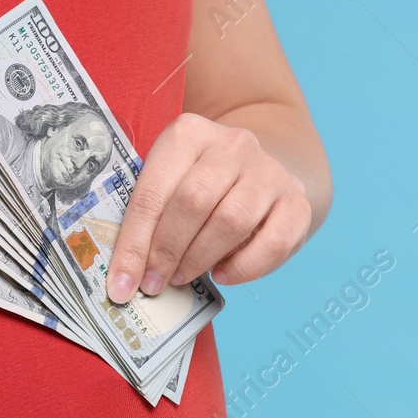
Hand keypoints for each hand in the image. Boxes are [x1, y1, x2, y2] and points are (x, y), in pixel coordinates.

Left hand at [106, 113, 311, 301]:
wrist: (256, 171)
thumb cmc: (197, 184)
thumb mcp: (168, 183)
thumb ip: (148, 217)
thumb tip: (126, 274)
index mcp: (188, 134)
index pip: (153, 191)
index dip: (134, 243)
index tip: (121, 283)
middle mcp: (233, 145)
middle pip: (193, 201)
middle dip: (167, 251)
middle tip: (154, 282)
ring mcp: (269, 171)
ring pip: (231, 221)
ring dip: (200, 259)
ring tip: (182, 276)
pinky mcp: (296, 201)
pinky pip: (272, 243)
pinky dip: (243, 268)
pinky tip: (222, 274)